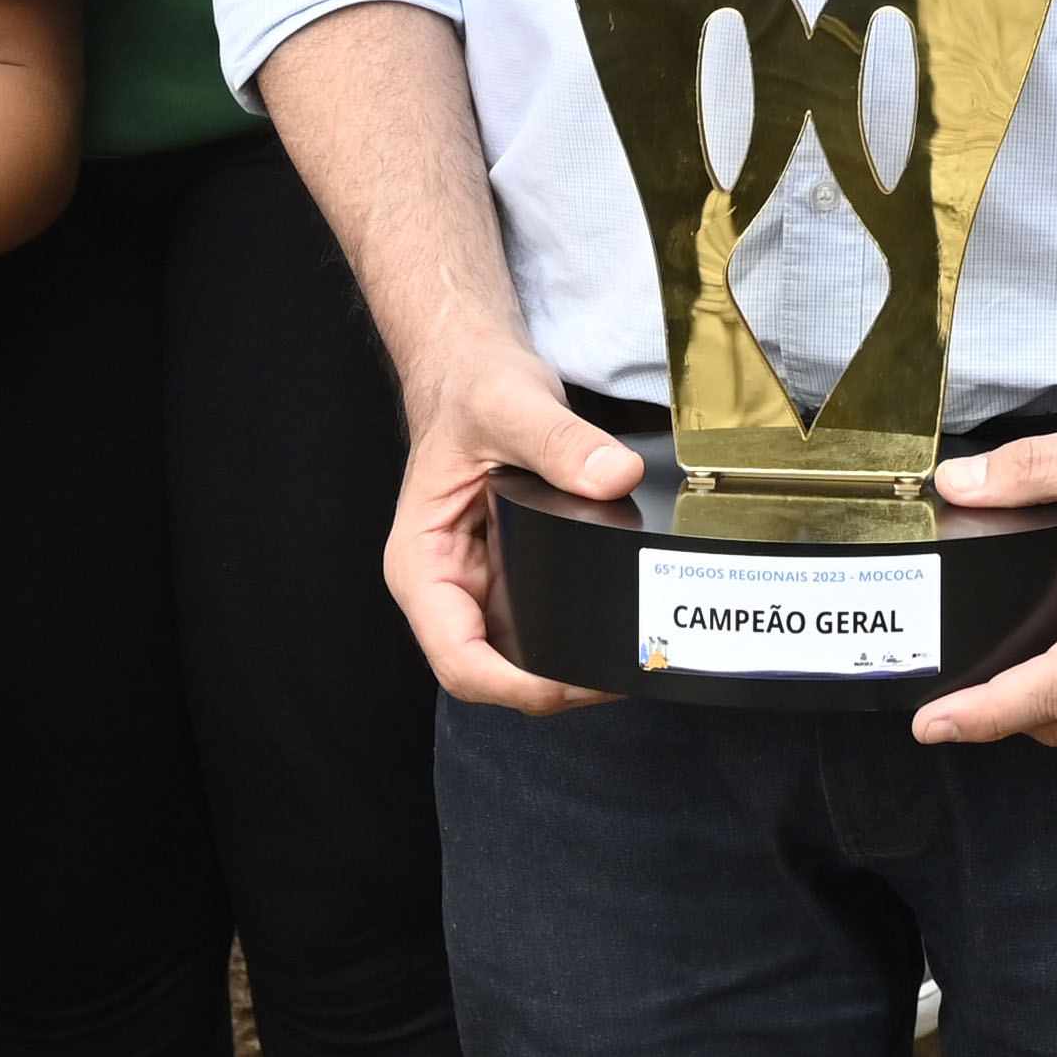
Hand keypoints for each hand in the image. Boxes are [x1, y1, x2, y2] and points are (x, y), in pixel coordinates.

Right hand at [375, 343, 633, 715]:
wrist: (476, 369)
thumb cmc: (471, 389)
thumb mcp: (512, 405)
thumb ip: (561, 441)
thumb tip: (614, 475)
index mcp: (422, 564)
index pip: (458, 657)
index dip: (513, 685)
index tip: (569, 681)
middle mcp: (447, 587)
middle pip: (493, 673)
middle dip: (554, 686)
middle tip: (623, 672)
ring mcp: (481, 586)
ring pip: (520, 659)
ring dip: (569, 670)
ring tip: (634, 657)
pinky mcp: (513, 575)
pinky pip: (543, 625)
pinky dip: (578, 635)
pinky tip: (621, 628)